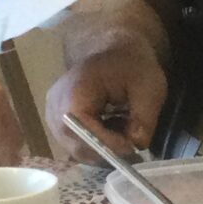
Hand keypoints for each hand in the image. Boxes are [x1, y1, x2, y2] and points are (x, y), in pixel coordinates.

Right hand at [44, 24, 169, 158]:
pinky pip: (75, 144)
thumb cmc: (131, 65)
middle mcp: (55, 105)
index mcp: (74, 91)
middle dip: (106, 152)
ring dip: (101, 150)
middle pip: (76, 144)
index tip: (131, 150)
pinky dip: (96, 144)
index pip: (83, 128)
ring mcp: (53, 115)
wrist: (113, 50)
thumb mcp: (149, 86)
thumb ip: (144, 116)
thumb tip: (137, 144)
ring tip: (125, 137)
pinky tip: (113, 132)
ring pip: (75, 148)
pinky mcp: (57, 122)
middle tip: (133, 152)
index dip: (106, 143)